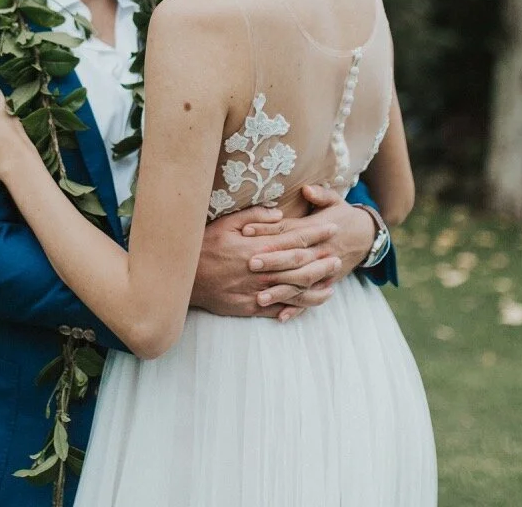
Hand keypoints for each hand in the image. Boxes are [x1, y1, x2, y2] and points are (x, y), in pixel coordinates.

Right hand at [190, 205, 344, 321]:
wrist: (183, 280)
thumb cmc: (202, 247)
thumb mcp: (225, 223)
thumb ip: (254, 216)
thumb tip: (279, 213)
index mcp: (258, 248)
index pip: (295, 240)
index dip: (316, 235)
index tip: (332, 229)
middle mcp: (262, 271)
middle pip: (301, 267)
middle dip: (322, 261)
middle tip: (338, 257)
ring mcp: (257, 291)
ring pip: (295, 290)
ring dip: (316, 287)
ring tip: (332, 284)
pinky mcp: (250, 307)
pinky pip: (280, 308)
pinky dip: (297, 307)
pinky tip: (309, 303)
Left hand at [233, 185, 374, 322]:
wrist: (366, 237)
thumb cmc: (343, 215)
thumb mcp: (335, 200)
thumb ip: (320, 194)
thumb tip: (306, 188)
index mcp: (317, 229)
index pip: (290, 230)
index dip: (269, 230)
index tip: (247, 231)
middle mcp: (320, 251)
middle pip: (294, 257)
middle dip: (273, 261)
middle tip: (251, 264)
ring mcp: (323, 270)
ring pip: (301, 282)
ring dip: (281, 291)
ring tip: (259, 298)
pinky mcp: (326, 283)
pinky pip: (311, 298)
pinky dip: (297, 309)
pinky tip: (280, 317)